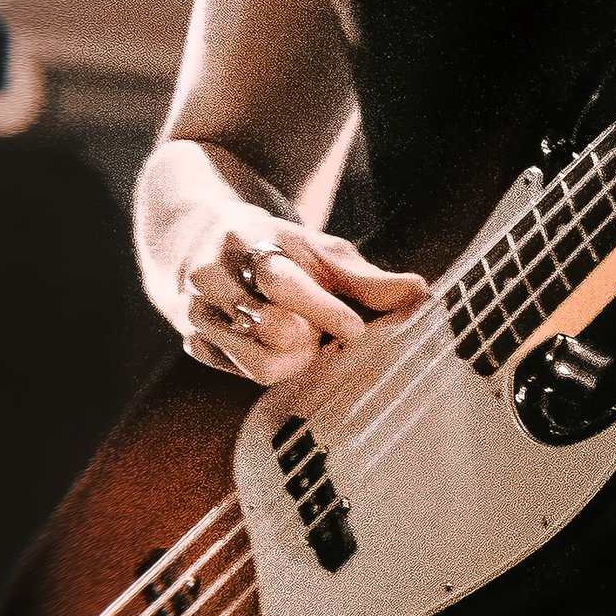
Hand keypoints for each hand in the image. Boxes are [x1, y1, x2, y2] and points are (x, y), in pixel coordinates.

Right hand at [180, 214, 426, 384]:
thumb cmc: (277, 249)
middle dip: (309, 336)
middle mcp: (212, 279)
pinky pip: (244, 375)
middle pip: (273, 331)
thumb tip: (420, 292)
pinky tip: (272, 344)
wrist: (198, 240)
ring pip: (258, 365)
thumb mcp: (319, 252)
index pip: (282, 282)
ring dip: (292, 359)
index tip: (356, 330)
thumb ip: (367, 279)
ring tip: (298, 336)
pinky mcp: (194, 345)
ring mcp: (197, 314)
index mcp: (247, 242)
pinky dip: (271, 365)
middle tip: (317, 326)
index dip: (322, 309)